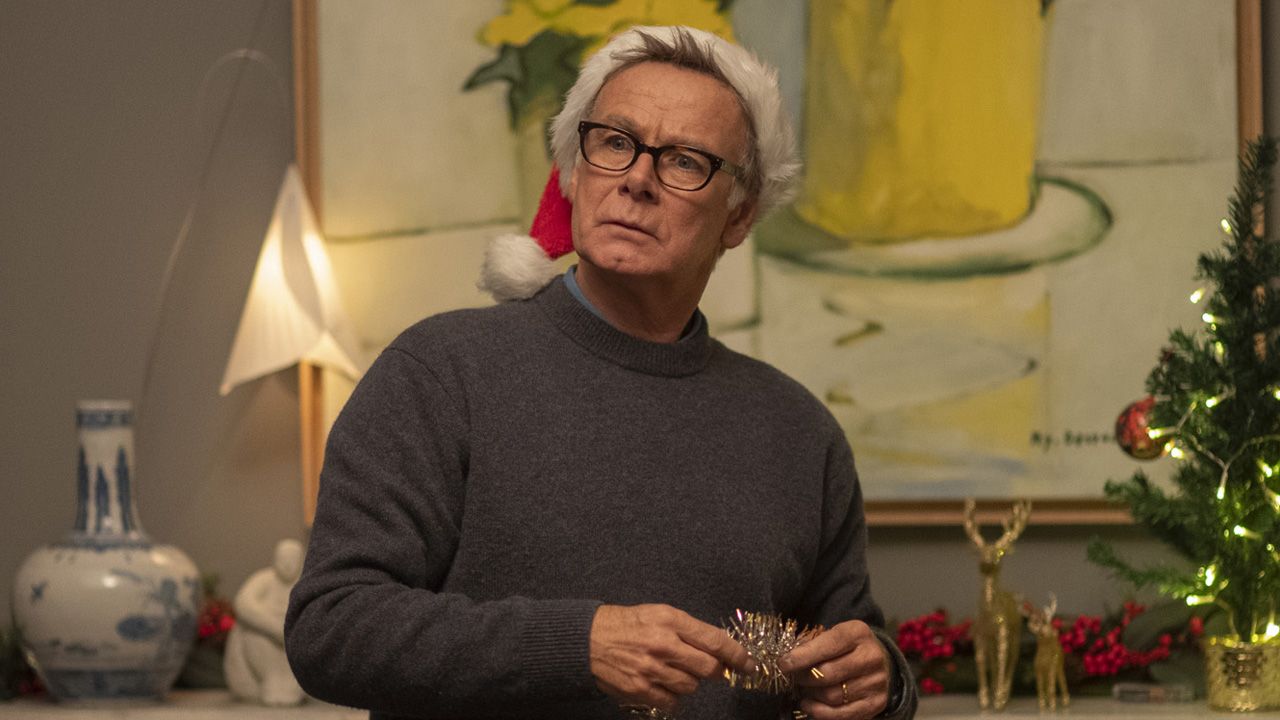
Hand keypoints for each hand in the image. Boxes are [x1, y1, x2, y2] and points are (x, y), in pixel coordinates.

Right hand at [590, 604, 753, 713]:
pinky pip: (672, 702)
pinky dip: (673, 696)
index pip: (714, 639)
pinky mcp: (640, 690)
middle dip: (715, 671)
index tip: (748, 663)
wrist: (586, 640)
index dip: (736, 654)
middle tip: (710, 669)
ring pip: (691, 687)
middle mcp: (663, 644)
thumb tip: (715, 650)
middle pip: (707, 668)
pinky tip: (663, 684)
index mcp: (669, 620)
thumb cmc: (624, 623)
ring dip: (690, 682)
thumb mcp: (656, 613)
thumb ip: (686, 629)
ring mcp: (651, 669)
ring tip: (675, 671)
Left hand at [779, 620, 889, 719]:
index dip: (801, 657)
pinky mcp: (876, 703)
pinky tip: (809, 705)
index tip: (783, 664)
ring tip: (803, 690)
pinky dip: (820, 712)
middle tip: (792, 678)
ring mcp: (876, 682)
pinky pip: (842, 715)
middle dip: (803, 678)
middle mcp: (871, 657)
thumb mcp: (833, 635)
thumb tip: (786, 661)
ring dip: (811, 696)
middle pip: (827, 674)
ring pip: (832, 696)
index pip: (826, 646)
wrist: (881, 661)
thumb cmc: (847, 647)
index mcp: (858, 633)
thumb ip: (811, 644)